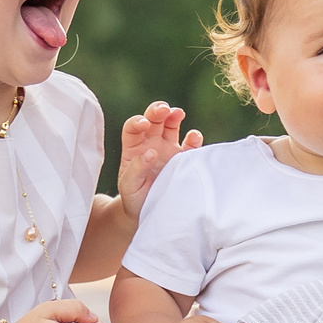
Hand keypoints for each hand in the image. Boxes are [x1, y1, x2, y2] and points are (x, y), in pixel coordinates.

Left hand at [116, 102, 200, 217]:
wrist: (149, 212)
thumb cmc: (134, 198)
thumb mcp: (129, 186)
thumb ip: (136, 169)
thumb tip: (150, 152)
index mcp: (134, 148)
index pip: (133, 128)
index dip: (137, 122)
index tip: (143, 124)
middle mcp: (151, 144)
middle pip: (153, 120)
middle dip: (157, 111)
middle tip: (164, 109)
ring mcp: (168, 149)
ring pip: (171, 125)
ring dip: (174, 116)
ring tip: (178, 113)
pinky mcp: (183, 159)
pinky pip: (190, 144)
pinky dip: (194, 138)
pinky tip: (194, 136)